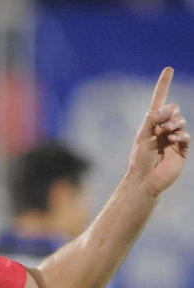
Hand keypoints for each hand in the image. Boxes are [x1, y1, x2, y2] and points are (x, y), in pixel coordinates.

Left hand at [127, 67, 189, 194]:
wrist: (145, 179)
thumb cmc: (140, 159)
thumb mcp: (143, 135)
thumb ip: (152, 118)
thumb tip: (166, 108)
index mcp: (153, 124)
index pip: (159, 100)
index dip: (164, 85)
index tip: (169, 69)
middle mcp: (164, 129)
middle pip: (174, 109)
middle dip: (169, 112)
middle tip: (162, 124)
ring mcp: (174, 139)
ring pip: (181, 121)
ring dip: (174, 124)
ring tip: (166, 134)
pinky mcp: (182, 150)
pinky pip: (186, 135)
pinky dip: (180, 135)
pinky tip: (172, 140)